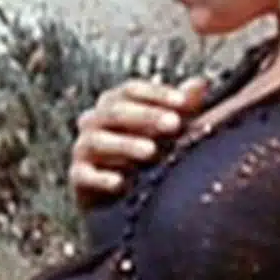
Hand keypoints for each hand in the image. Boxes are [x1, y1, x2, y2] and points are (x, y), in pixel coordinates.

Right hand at [69, 75, 208, 208]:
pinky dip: (101, 178)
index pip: (131, 90)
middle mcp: (93, 121)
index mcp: (113, 104)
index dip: (157, 93)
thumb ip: (181, 108)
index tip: (183, 102)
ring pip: (98, 140)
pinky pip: (84, 175)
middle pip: (115, 111)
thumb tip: (201, 84)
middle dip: (146, 116)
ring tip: (151, 152)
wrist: (115, 196)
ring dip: (125, 144)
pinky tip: (121, 183)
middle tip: (174, 124)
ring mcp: (82, 148)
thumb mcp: (165, 130)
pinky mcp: (78, 176)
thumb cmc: (144, 153)